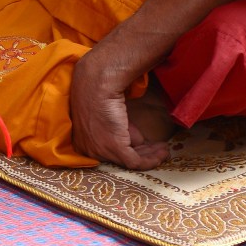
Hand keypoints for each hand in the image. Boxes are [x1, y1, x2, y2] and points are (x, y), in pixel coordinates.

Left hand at [70, 47, 168, 169]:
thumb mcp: (109, 115)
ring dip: (150, 155)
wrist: (98, 83)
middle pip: (120, 157)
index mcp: (82, 140)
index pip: (109, 150)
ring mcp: (100, 151)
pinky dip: (151, 159)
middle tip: (158, 149)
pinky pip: (135, 162)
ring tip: (164, 149)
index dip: (129, 147)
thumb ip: (121, 129)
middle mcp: (88, 150)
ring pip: (129, 160)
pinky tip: (163, 151)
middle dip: (142, 153)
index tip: (144, 143)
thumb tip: (136, 140)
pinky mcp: (115, 148)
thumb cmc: (99, 91)